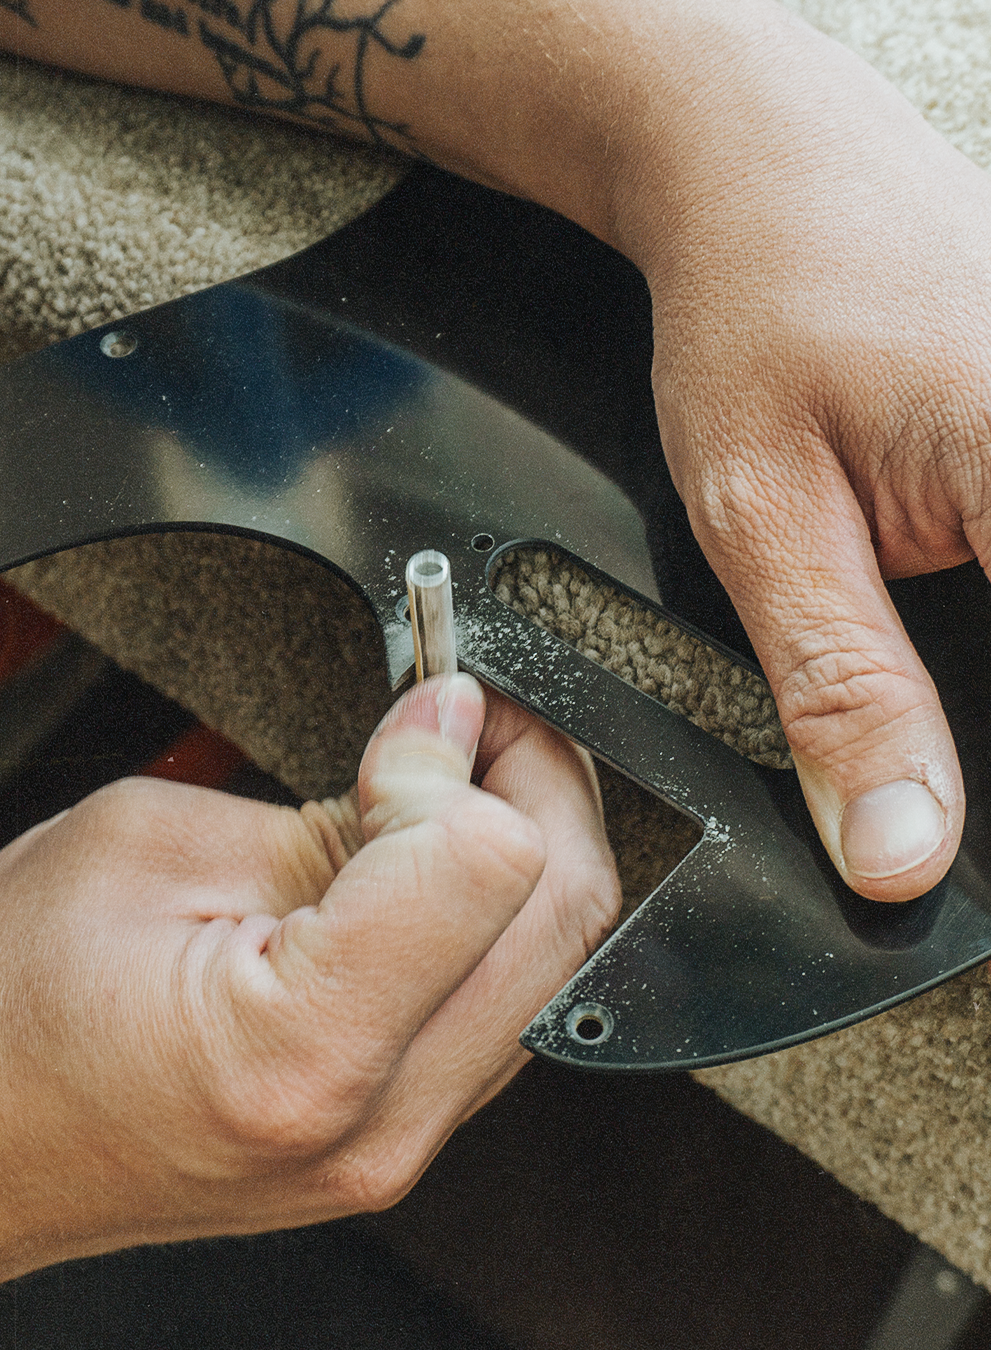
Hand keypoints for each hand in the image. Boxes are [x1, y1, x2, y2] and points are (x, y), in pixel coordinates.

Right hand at [0, 675, 618, 1341]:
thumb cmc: (0, 1012)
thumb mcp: (145, 846)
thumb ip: (327, 800)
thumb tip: (442, 738)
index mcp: (304, 1047)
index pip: (488, 863)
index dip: (462, 752)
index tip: (426, 705)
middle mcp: (377, 1121)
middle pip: (564, 919)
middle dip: (539, 783)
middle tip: (473, 716)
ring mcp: (397, 1144)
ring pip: (554, 964)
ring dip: (523, 847)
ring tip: (440, 781)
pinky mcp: (395, 1134)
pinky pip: (504, 1004)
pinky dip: (491, 913)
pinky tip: (425, 861)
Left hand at [613, 3, 990, 900]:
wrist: (770, 177)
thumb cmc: (756, 308)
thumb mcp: (767, 517)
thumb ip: (845, 692)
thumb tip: (901, 855)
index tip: (960, 853)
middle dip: (985, 744)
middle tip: (929, 774)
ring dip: (983, 699)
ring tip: (914, 673)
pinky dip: (982, 634)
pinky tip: (947, 647)